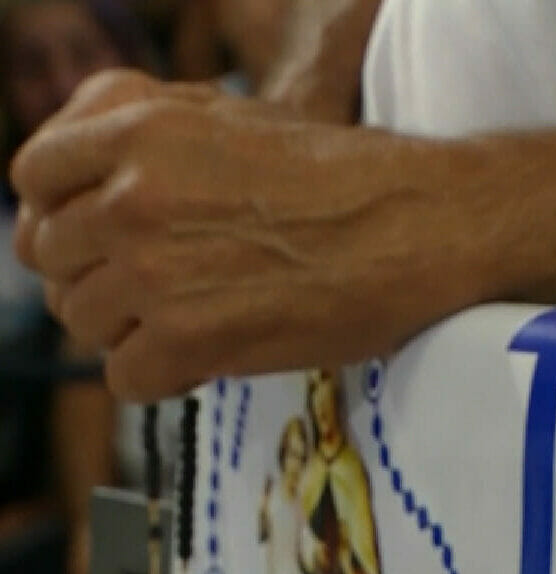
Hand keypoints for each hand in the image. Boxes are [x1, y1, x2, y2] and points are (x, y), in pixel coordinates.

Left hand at [11, 70, 478, 400]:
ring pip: (85, 322)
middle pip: (54, 259)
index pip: (35, 178)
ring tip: (196, 322)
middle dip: (100, 277)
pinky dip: (166, 377)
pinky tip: (210, 359)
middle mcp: (133, 196)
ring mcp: (156, 271)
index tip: (99, 239)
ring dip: (134, 329)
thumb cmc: (351, 177)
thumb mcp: (239, 121)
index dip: (63, 213)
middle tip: (159, 291)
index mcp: (142, 130)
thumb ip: (153, 140)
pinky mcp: (193, 339)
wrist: (424, 227)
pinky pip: (128, 378)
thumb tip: (94, 188)